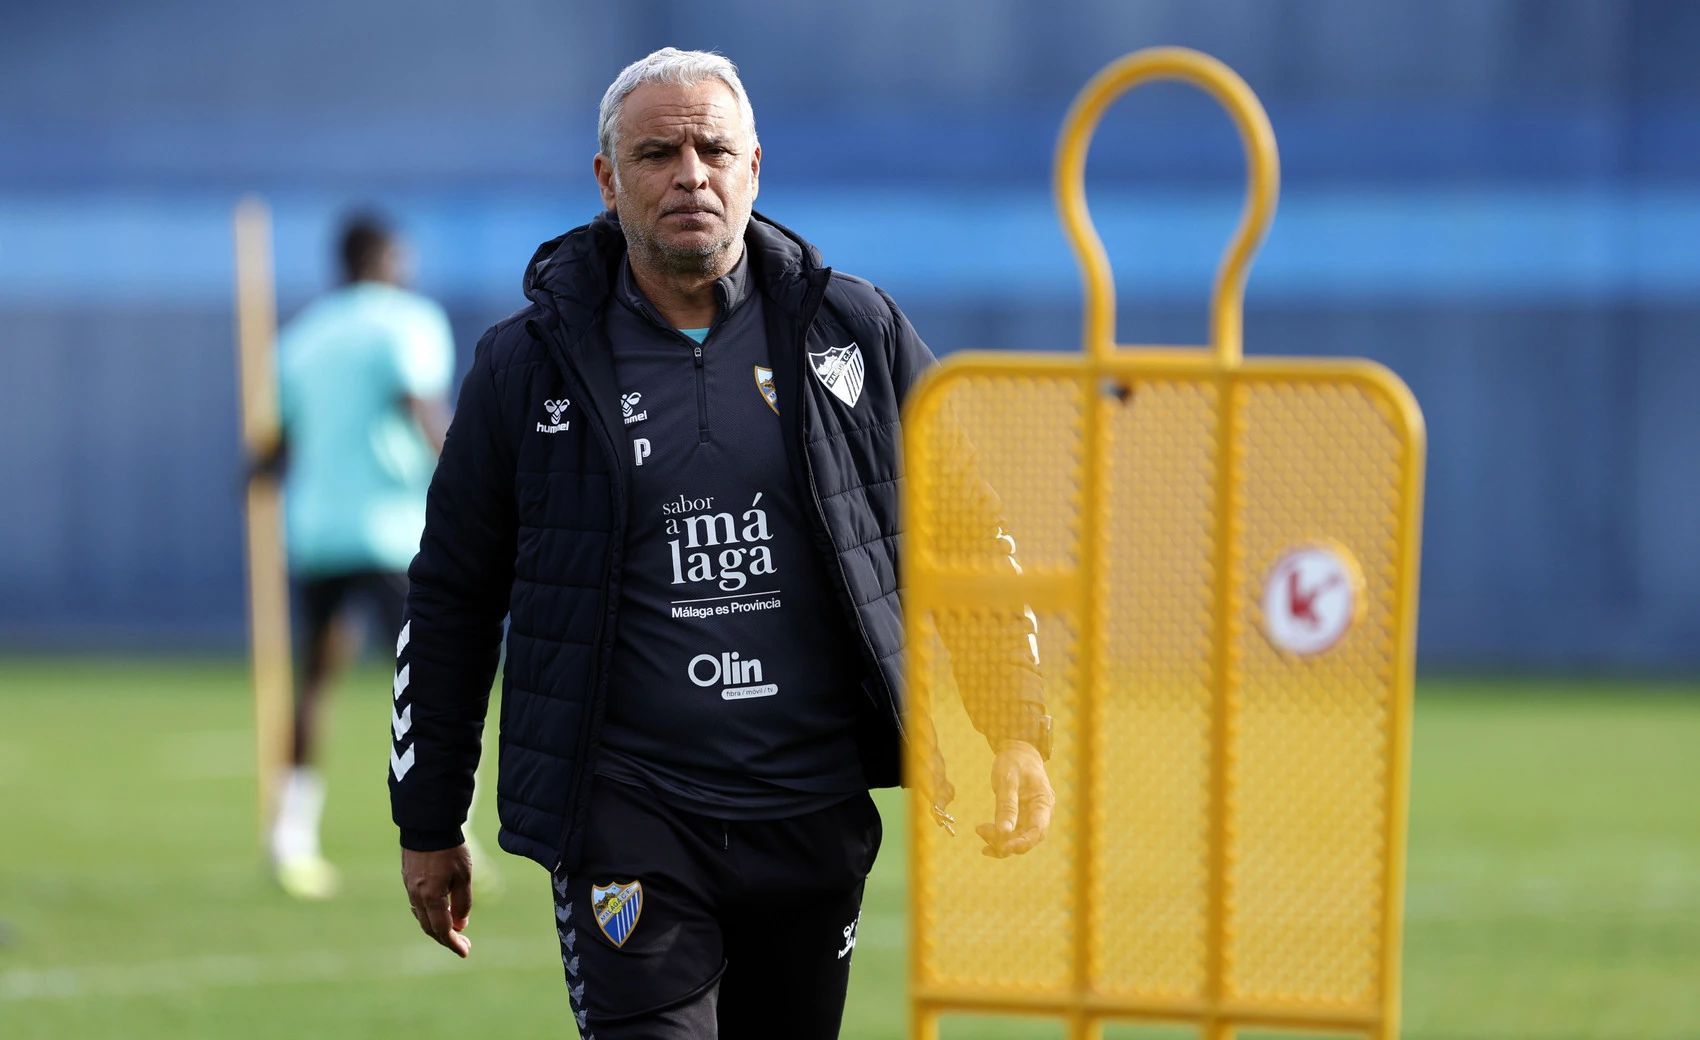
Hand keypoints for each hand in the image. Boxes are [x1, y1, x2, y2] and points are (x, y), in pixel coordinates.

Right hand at [401, 845, 472, 956]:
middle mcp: (416, 896)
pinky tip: (438, 911)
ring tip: (453, 930)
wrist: (428, 824)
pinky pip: (417, 904)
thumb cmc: (450, 849)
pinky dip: (429, 914)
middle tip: (463, 943)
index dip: (454, 943)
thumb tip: (460, 925)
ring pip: (421, 916)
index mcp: (431, 897)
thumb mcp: (464, 876)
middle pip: (429, 927)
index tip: (465, 952)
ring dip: (437, 926)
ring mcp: (409, 887)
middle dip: (447, 938)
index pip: (442, 930)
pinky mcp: (407, 878)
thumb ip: (462, 902)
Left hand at [976, 740, 1053, 857]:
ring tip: (979, 830)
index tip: (1003, 848)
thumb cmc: (1014, 762)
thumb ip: (1007, 805)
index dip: (1022, 843)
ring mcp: (1032, 815)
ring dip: (1000, 839)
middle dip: (1007, 843)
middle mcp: (1041, 812)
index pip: (1038, 831)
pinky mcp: (1022, 815)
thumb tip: (1003, 832)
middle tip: (984, 839)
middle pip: (1028, 838)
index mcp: (1044, 802)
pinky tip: (982, 832)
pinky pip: (1012, 830)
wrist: (1017, 751)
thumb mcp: (1008, 780)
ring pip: (1019, 837)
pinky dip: (998, 834)